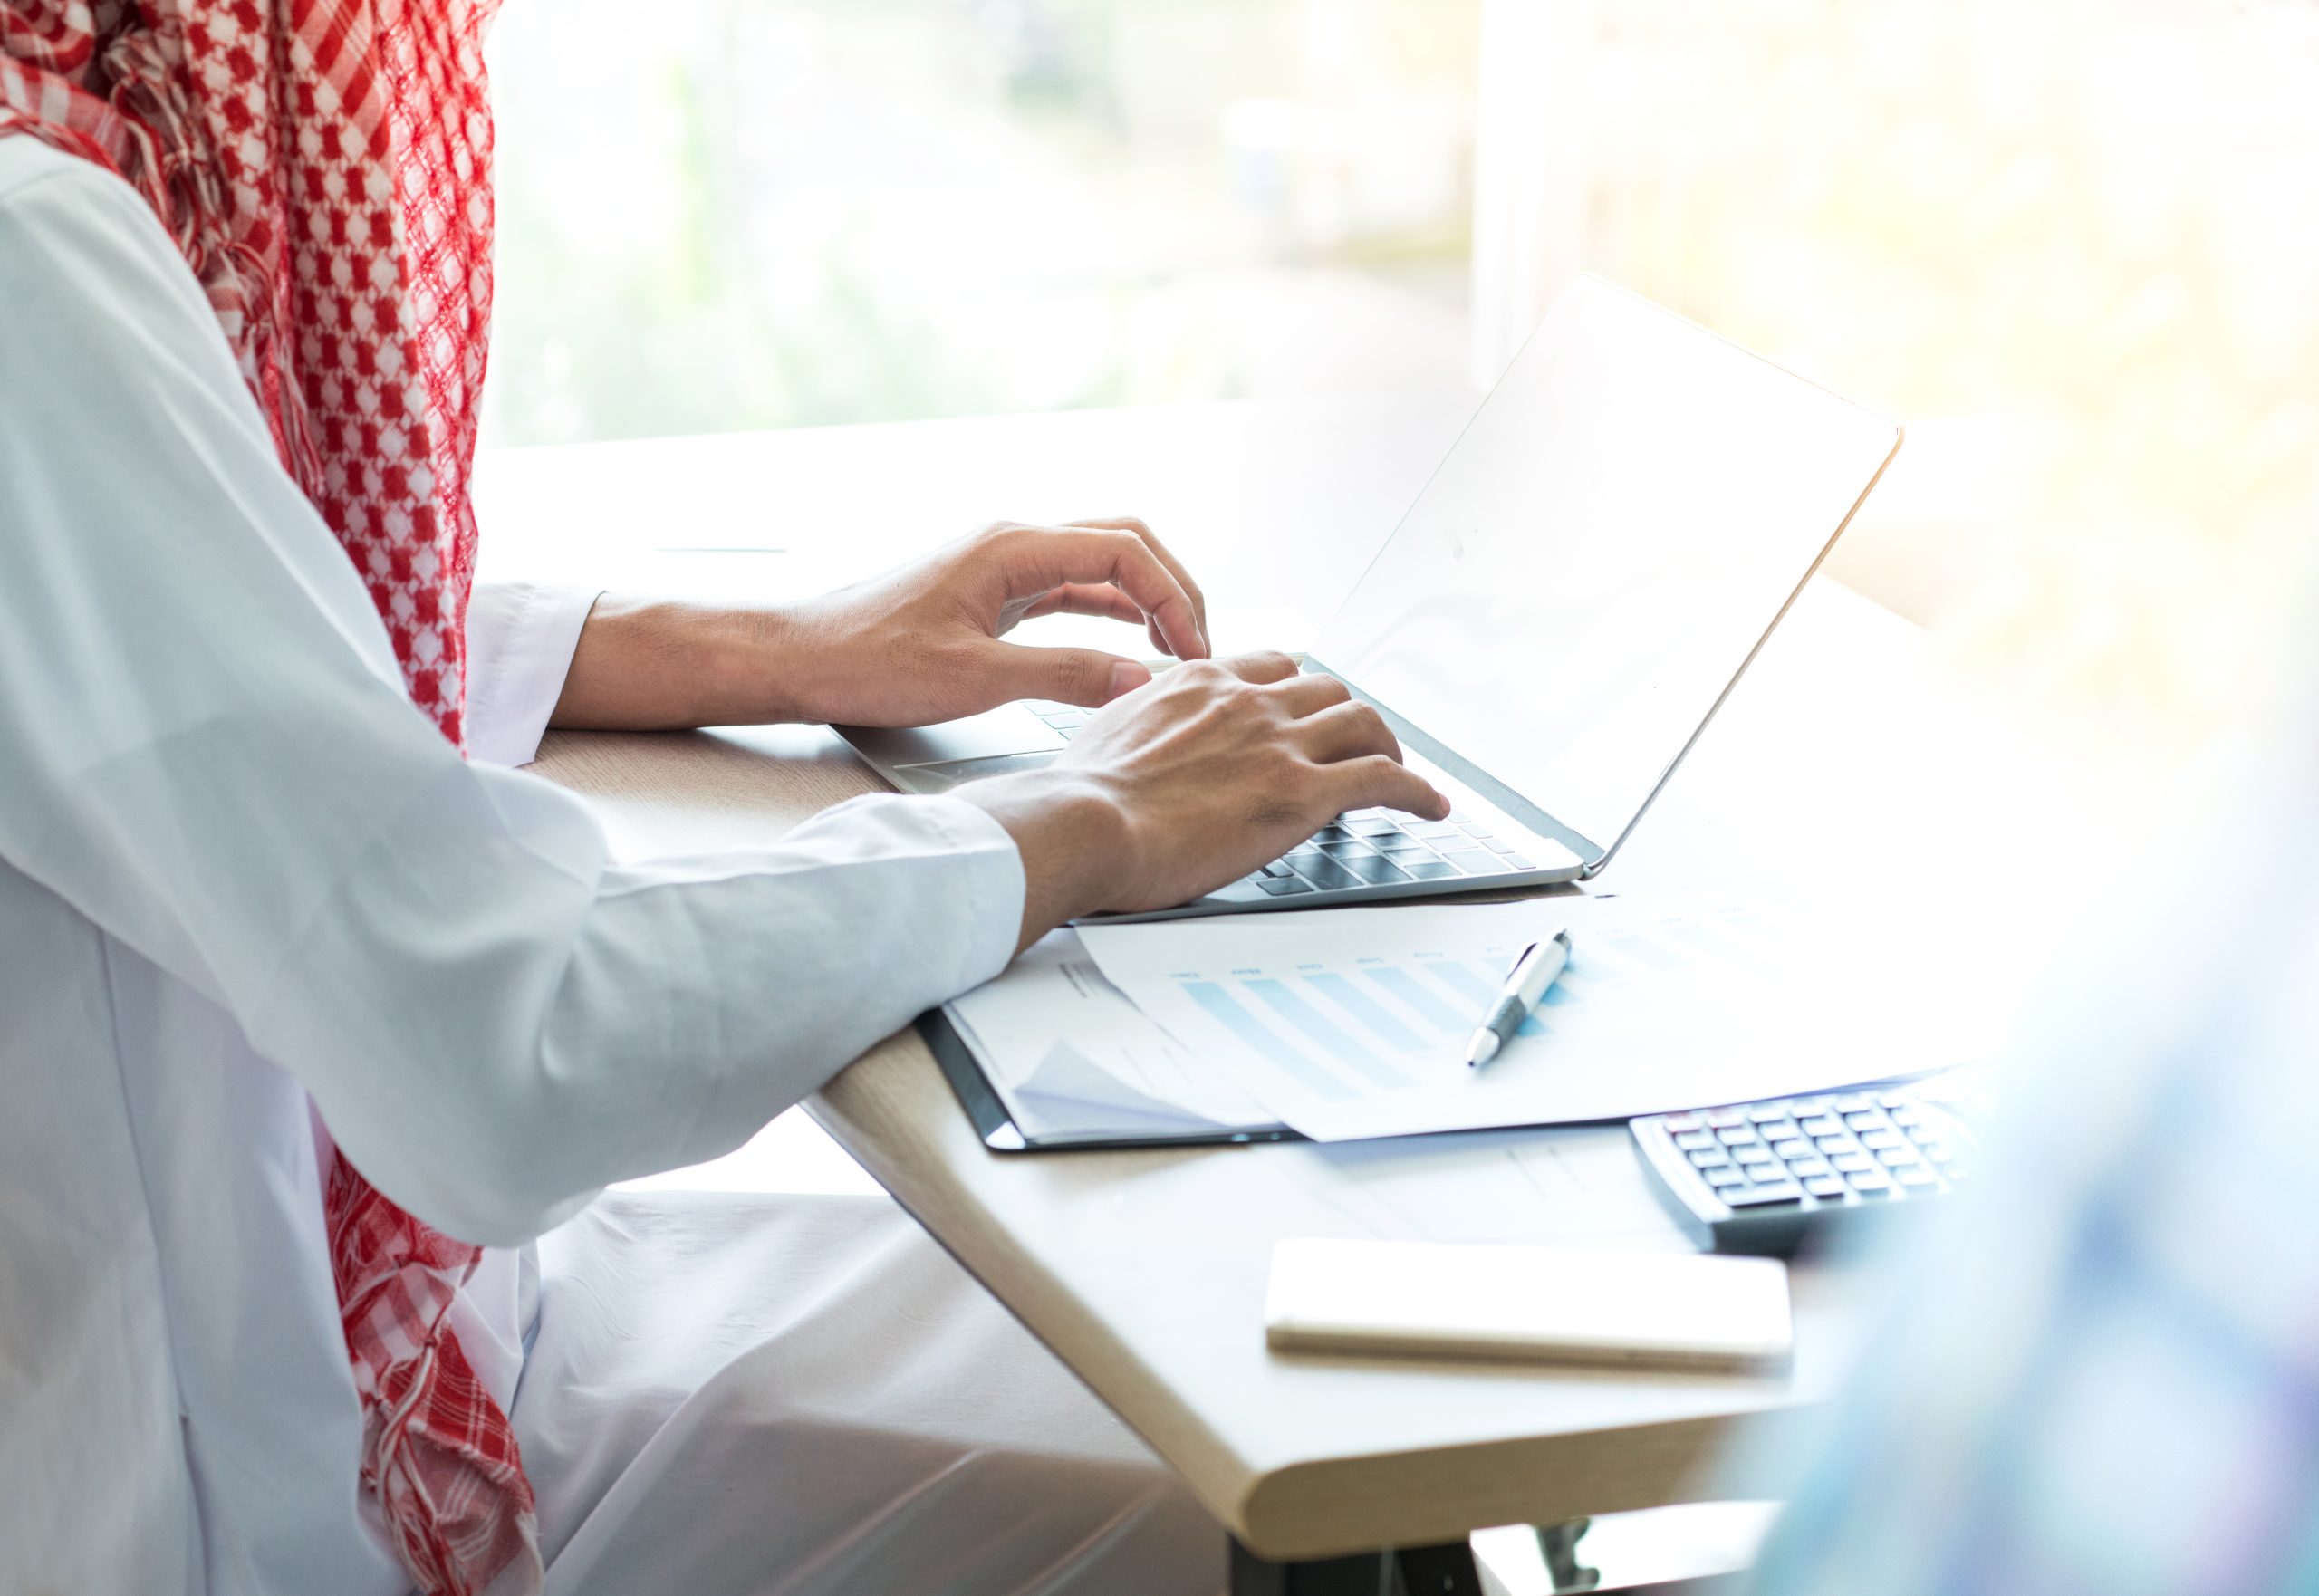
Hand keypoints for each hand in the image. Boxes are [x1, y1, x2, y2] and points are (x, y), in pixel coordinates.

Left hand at [774, 518, 1209, 726]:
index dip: (1174, 597)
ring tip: (1179, 652)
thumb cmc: (866, 661)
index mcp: (1012, 548)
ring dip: (1146, 600)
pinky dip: (1111, 612)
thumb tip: (1140, 681)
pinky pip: (1071, 589)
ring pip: (1099, 565)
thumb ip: (1063, 677)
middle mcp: (1013, 544)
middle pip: (1123, 543)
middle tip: (1202, 647)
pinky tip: (1129, 645)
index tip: (1194, 651)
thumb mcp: (973, 680)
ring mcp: (1003, 566)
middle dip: (1174, 589)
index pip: (1125, 551)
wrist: (798, 657)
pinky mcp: (992, 593)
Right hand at [955, 653, 1450, 945]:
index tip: (1303, 711)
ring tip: (1400, 774)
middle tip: (1356, 746)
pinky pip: (1383, 779)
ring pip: (1364, 722)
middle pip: (1326, 689)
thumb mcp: (1106, 736)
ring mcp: (1278, 743)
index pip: (1271, 667)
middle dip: (1347, 717)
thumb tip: (1135, 744)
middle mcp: (1245, 701)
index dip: (1296, 691)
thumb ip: (1140, 728)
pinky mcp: (1303, 792)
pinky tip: (1429, 807)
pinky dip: (1417, 791)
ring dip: (1389, 748)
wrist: (1082, 823)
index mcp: (1197, 683)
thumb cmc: (1078, 797)